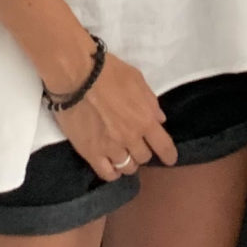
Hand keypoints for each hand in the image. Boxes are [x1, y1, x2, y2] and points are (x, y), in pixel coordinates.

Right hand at [54, 50, 177, 180]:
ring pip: (126, 167)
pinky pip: (106, 173)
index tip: (170, 159)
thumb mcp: (137, 80)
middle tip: (136, 145)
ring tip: (123, 156)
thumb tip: (159, 120)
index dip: (169, 155)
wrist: (76, 76)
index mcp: (145, 120)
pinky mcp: (90, 152)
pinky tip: (112, 167)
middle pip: (144, 157)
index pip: (164, 146)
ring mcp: (110, 148)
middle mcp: (130, 138)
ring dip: (128, 162)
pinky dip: (112, 173)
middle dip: (142, 152)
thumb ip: (150, 102)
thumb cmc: (108, 72)